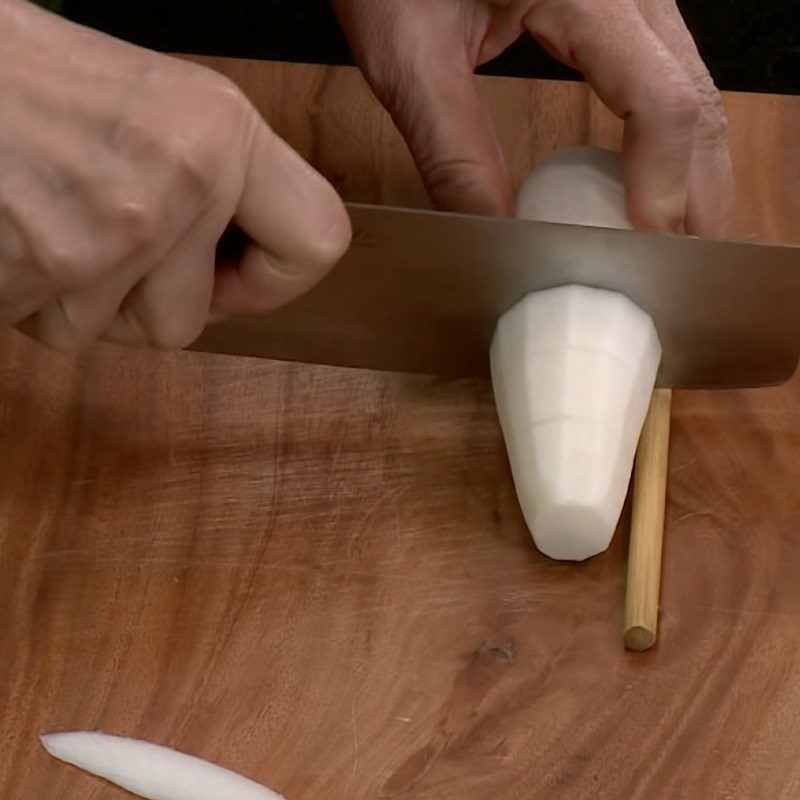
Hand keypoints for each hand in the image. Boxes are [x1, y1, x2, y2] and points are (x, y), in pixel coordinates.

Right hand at [0, 0, 350, 350]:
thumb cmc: (25, 78)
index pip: (318, 240)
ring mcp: (114, 231)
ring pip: (118, 332)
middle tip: (103, 241)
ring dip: (81, 298)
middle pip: (192, 321)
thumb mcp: (151, 105)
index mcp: (220, 129)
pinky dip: (34, 300)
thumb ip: (213, 182)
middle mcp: (182, 179)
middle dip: (143, 303)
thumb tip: (250, 258)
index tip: (232, 275)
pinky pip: (59, 332)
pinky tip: (18, 235)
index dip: (274, 280)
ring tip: (46, 219)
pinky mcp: (49, 270)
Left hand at [333, 0, 731, 235]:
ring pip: (688, 84)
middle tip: (682, 264)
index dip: (665, 183)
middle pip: (695, 95)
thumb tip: (494, 236)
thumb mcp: (411, 58)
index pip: (660, 98)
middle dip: (698, 189)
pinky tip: (651, 182)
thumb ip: (454, 151)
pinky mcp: (611, 6)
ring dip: (690, 166)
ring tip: (676, 235)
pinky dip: (663, 138)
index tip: (644, 249)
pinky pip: (660, 75)